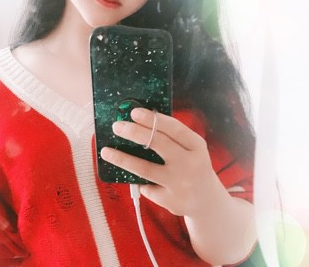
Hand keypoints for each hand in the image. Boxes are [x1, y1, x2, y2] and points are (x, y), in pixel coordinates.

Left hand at [100, 108, 223, 216]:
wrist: (207, 202)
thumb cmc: (192, 165)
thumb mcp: (191, 149)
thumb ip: (171, 137)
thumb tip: (136, 122)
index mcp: (196, 146)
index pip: (173, 128)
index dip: (152, 119)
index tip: (134, 112)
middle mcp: (191, 164)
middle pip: (158, 145)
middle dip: (135, 133)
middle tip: (117, 126)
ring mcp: (181, 185)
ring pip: (145, 169)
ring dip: (122, 159)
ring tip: (106, 151)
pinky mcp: (171, 202)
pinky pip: (147, 187)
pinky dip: (140, 181)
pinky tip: (140, 180)